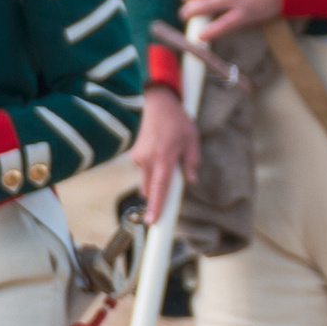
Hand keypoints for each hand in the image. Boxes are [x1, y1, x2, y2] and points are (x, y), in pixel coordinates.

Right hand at [136, 84, 201, 220]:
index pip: (160, 188)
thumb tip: (191, 182)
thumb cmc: (178, 121)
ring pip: (146, 181)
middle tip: (170, 187)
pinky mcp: (134, 155)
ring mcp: (138, 158)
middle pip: (150, 190)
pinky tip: (160, 153)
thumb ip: (192, 163)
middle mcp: (148, 160)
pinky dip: (151, 169)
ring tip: (167, 160)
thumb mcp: (192, 140)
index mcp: (164, 158)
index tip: (152, 222)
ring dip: (155, 181)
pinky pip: (143, 170)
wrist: (158, 103)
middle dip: (158, 195)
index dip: (157, 207)